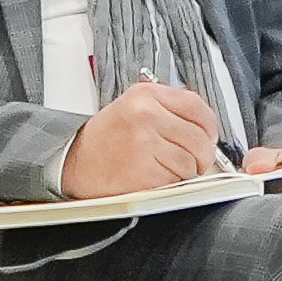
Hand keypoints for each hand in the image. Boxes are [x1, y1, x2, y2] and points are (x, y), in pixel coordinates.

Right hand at [60, 79, 222, 198]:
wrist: (72, 161)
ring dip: (184, 172)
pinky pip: (176, 181)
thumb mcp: (134, 107)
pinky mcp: (143, 172)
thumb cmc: (105, 138)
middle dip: (201, 155)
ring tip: (163, 167)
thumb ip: (169, 109)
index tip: (207, 136)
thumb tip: (205, 125)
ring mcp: (145, 144)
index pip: (198, 107)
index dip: (209, 126)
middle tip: (192, 160)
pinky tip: (152, 177)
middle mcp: (146, 116)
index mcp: (146, 96)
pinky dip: (170, 184)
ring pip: (191, 162)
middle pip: (200, 138)